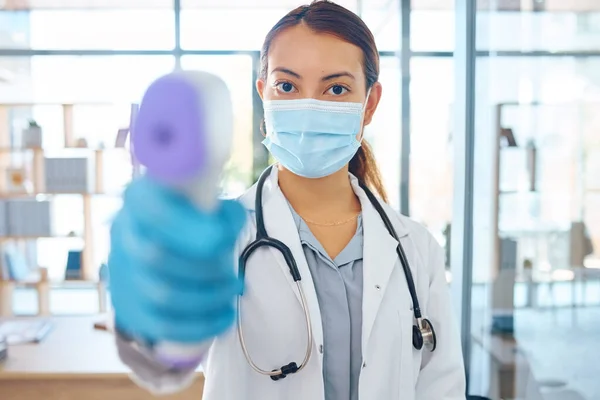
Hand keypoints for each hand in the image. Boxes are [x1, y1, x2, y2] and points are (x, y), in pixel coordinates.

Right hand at [108, 177, 245, 343]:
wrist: (160, 243)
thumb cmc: (190, 218)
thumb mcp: (205, 202)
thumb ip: (222, 214)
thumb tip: (228, 231)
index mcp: (140, 200)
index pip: (152, 211)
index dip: (185, 227)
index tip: (222, 238)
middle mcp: (124, 236)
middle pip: (156, 258)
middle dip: (205, 268)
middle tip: (234, 272)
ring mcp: (123, 275)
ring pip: (162, 295)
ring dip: (208, 297)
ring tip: (233, 289)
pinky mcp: (130, 308)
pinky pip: (162, 326)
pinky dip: (199, 325)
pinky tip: (224, 316)